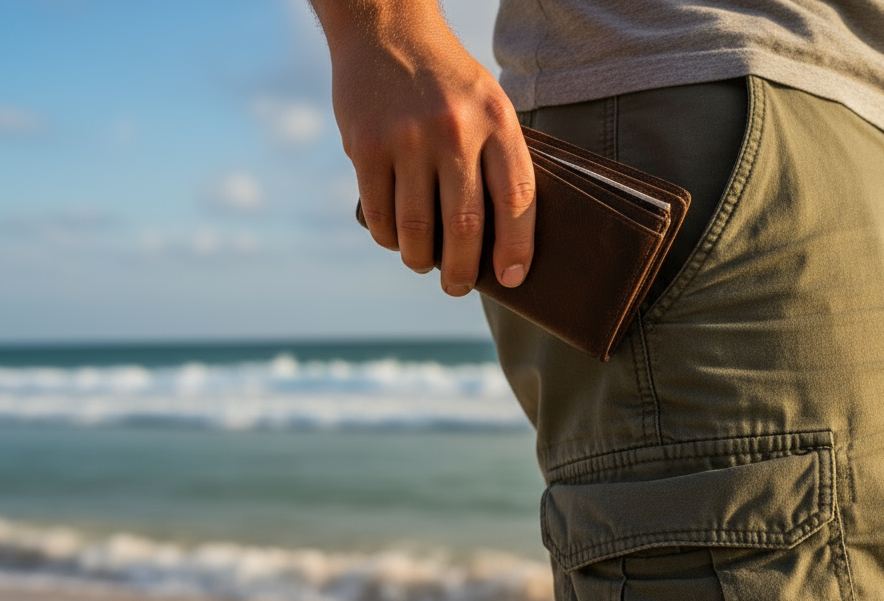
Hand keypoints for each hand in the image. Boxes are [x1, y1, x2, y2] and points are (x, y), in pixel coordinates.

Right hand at [313, 1, 534, 295]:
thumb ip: (495, 159)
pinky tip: (394, 239)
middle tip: (457, 287)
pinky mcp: (366, 146)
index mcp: (496, 121)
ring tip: (424, 264)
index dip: (517, 247)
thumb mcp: (486, 104)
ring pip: (416, 228)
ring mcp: (408, 139)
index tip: (512, 277)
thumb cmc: (445, 81)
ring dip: (420, 260)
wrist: (386, 30)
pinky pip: (379, 213)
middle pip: (464, 226)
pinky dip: (388, 238)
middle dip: (461, 271)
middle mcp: (455, 131)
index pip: (516, 199)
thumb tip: (496, 239)